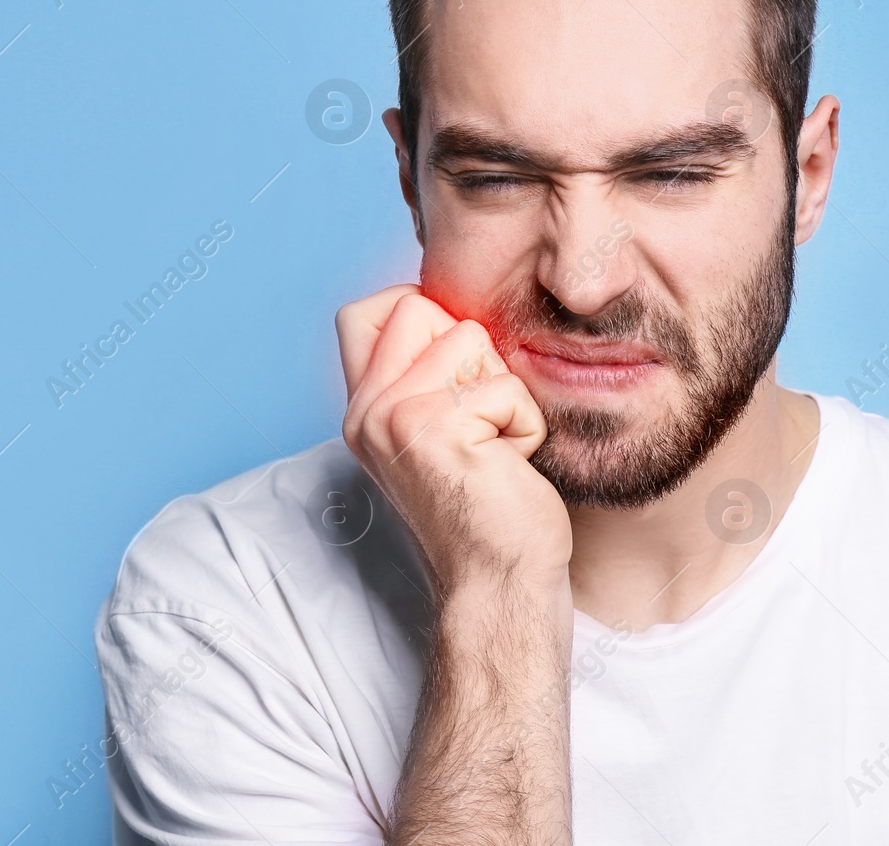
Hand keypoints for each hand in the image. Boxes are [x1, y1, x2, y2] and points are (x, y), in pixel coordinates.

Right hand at [336, 285, 570, 589]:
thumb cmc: (489, 508)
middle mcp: (367, 411)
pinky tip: (509, 465)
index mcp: (363, 410)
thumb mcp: (438, 433)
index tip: (456, 367)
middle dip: (471, 352)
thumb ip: (425, 376)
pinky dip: (524, 424)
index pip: (365, 312)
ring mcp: (394, 417)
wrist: (500, 582)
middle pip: (419, 306)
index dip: (419, 314)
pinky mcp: (435, 428)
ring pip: (469, 338)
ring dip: (504, 391)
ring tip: (494, 445)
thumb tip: (451, 310)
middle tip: (479, 418)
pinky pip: (506, 386)